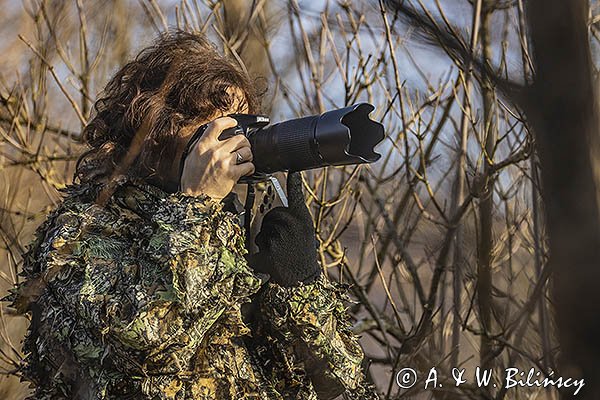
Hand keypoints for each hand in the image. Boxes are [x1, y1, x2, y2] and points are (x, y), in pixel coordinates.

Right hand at [180, 117, 254, 200]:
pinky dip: (250, 168)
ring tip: (245, 160)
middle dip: (244, 142)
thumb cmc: (192, 179)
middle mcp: (214, 151)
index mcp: (203, 145)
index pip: (217, 125)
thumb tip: (214, 137)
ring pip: (246, 150)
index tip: (233, 123)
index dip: (228, 121)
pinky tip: (246, 170)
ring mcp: (224, 162)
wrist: (195, 197)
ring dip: (248, 155)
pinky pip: (249, 165)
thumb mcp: (191, 157)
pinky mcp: (232, 173)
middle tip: (243, 147)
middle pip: (238, 138)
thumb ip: (203, 145)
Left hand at [251, 172, 320, 286]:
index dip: (294, 182)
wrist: (301, 278)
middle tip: (283, 239)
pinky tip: (270, 256)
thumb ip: (295, 212)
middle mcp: (292, 226)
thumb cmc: (301, 252)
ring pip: (262, 229)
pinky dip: (258, 250)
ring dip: (266, 238)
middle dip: (272, 224)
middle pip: (271, 214)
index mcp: (302, 220)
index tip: (292, 171)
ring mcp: (280, 239)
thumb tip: (290, 188)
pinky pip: (256, 242)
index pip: (296, 196)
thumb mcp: (304, 230)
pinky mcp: (269, 252)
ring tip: (279, 250)